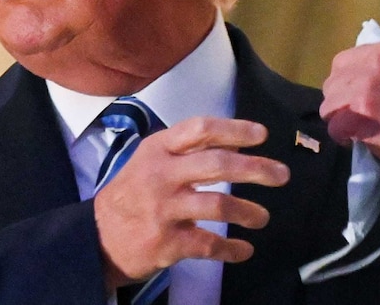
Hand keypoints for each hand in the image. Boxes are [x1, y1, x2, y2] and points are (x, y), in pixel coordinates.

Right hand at [94, 117, 289, 290]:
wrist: (97, 238)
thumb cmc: (132, 193)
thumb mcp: (152, 161)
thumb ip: (188, 150)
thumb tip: (236, 143)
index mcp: (158, 149)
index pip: (200, 129)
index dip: (235, 129)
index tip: (262, 135)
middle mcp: (161, 175)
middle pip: (217, 164)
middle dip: (256, 168)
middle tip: (282, 175)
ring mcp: (163, 210)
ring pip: (218, 205)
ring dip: (248, 211)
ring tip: (262, 217)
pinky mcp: (166, 243)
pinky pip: (209, 245)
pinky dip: (232, 249)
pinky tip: (244, 250)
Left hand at [320, 38, 379, 181]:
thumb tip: (358, 76)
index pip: (345, 61)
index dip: (347, 83)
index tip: (356, 98)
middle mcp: (374, 61)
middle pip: (333, 80)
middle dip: (340, 100)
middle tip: (355, 116)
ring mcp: (365, 86)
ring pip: (329, 103)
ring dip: (339, 119)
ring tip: (357, 129)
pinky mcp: (359, 113)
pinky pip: (333, 126)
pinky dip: (341, 137)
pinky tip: (357, 141)